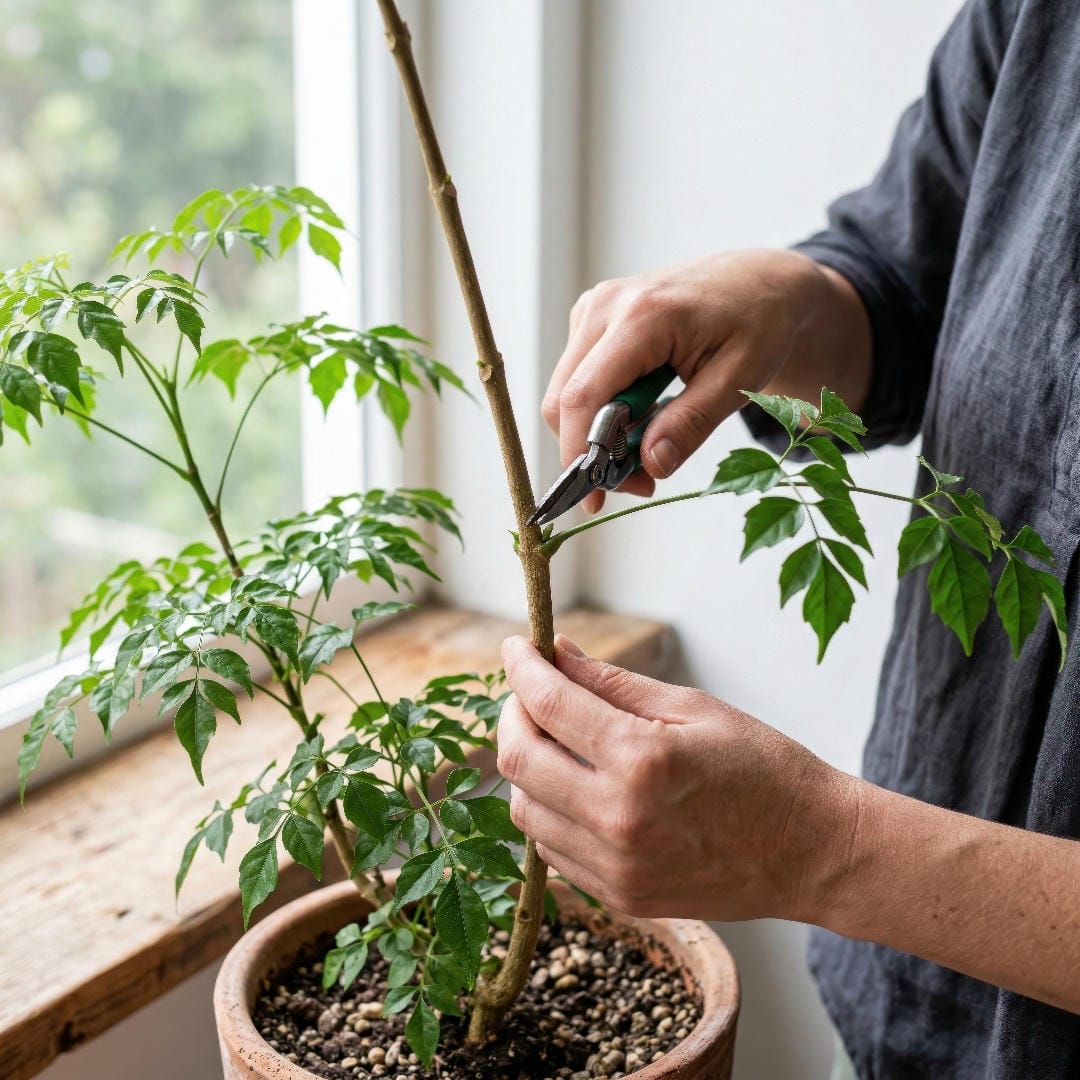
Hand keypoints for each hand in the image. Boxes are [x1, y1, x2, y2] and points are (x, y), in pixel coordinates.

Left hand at [497, 634, 856, 921]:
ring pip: (524, 809)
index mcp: (641, 760)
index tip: (516, 646)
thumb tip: (557, 653)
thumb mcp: (692, 707)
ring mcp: (615, 866)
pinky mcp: (619, 896)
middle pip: (516, 760)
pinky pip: (551, 848)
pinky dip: (548, 809)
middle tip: (529, 691)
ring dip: (526, 765)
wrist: (813, 853)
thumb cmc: (763, 769)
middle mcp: (618, 818)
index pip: (547, 704)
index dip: (521, 667)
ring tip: (556, 738)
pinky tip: (575, 785)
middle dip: (512, 714)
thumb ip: (614, 683)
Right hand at [542, 250, 827, 512]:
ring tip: (648, 448)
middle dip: (590, 452)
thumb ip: (692, 423)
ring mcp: (594, 309)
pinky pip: (579, 380)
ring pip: (566, 394)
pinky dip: (601, 411)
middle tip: (641, 479)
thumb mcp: (740, 379)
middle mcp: (605, 307)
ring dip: (596, 434)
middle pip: (563, 399)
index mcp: (642, 316)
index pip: (582, 396)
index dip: (579, 453)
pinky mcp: (592, 320)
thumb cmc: (758, 322)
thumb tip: (651, 465)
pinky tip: (642, 415)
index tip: (594, 498)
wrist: (758, 281)